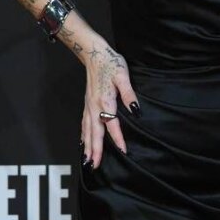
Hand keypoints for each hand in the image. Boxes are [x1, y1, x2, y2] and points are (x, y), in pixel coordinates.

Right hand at [81, 43, 139, 169]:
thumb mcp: (123, 75)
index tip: (123, 150)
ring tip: (87, 161)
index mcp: (105, 100)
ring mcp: (89, 105)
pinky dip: (83, 135)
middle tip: (94, 166)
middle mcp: (94, 106)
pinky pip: (84, 124)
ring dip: (87, 146)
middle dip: (95, 150)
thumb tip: (136, 110)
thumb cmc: (110, 63)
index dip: (118, 138)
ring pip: (87, 130)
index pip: (112, 123)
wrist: (94, 54)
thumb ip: (129, 94)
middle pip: (94, 132)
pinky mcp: (87, 103)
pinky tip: (83, 143)